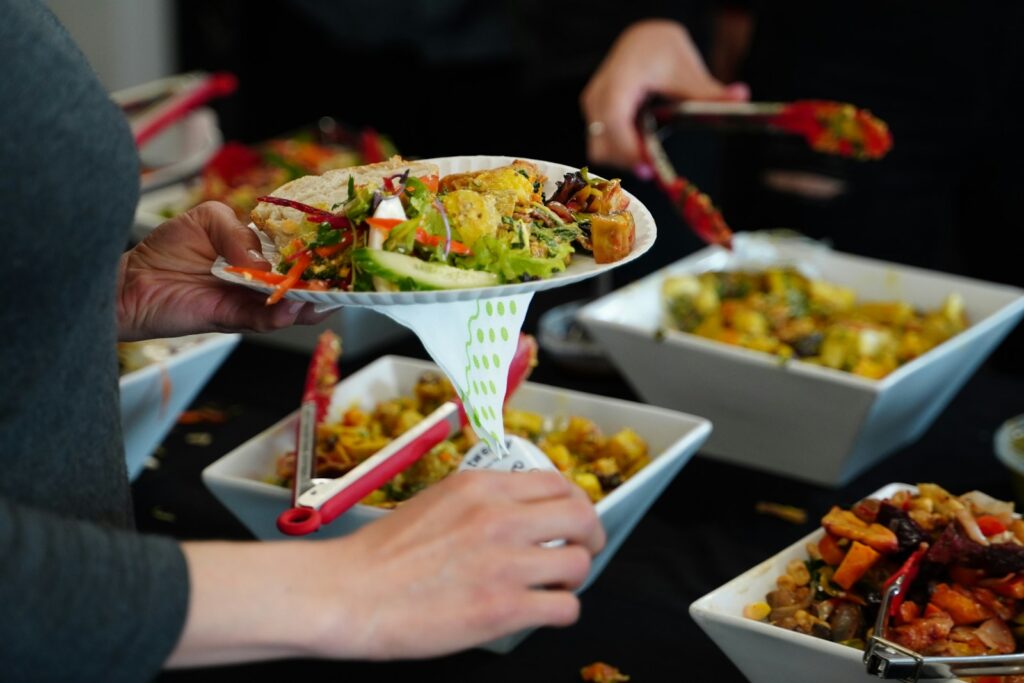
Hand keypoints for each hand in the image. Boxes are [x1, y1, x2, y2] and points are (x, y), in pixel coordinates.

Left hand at [117, 201, 327, 339]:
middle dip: (324, 283)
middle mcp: (258, 280)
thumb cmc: (167, 249)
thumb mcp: (207, 219)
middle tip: (344, 280)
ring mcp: (247, 301)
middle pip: (300, 283)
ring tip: (325, 298)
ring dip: (309, 304)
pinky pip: (261, 319)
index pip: (295, 252)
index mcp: (257, 253)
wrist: (130, 282)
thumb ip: (237, 232)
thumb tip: (260, 261)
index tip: (338, 249)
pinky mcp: (231, 318)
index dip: (316, 252)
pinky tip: (292, 307)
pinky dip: (278, 315)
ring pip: (287, 306)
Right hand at [314, 470, 604, 658]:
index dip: (574, 502)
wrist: (348, 593)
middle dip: (589, 536)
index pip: (557, 482)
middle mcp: (499, 518)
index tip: (571, 517)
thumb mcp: (436, 502)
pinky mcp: (504, 608)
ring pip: (579, 564)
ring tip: (556, 586)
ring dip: (574, 578)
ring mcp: (505, 563)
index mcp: (481, 487)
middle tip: (581, 550)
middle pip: (581, 516)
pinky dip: (561, 612)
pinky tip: (542, 612)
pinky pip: (566, 608)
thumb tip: (519, 511)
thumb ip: (482, 502)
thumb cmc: (380, 555)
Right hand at [581, 19, 749, 170]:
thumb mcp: (687, 69)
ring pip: (600, 149)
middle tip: (655, 170)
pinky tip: (642, 147)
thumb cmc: (659, 49)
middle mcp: (598, 96)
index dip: (626, 146)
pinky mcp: (596, 117)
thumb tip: (741, 96)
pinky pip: (603, 144)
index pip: (613, 119)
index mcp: (620, 80)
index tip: (647, 166)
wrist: (641, 40)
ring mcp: (593, 107)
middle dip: (627, 160)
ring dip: (624, 158)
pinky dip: (622, 151)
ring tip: (650, 157)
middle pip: (603, 142)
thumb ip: (708, 91)